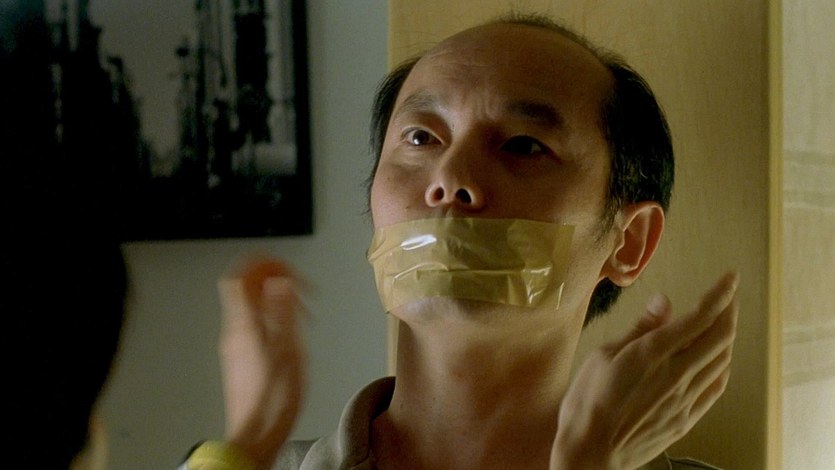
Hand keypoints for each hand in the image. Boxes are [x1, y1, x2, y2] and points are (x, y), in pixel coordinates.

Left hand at [218, 258, 306, 467]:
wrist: (256, 434)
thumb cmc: (273, 400)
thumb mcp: (288, 349)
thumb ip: (283, 312)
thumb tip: (281, 282)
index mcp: (244, 324)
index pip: (239, 276)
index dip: (261, 263)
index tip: (285, 266)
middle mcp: (234, 331)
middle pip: (244, 287)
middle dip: (273, 279)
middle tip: (299, 288)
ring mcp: (235, 344)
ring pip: (250, 305)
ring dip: (275, 299)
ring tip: (300, 311)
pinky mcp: (241, 357)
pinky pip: (253, 323)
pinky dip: (272, 316)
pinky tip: (290, 332)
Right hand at [550, 272, 738, 469]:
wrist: (592, 453)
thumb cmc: (588, 403)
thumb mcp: (603, 356)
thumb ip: (639, 330)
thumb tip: (663, 302)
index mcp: (651, 354)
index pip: (698, 317)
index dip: (719, 294)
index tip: (730, 278)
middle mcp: (675, 374)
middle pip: (719, 337)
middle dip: (728, 310)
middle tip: (729, 295)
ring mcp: (685, 398)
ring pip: (721, 360)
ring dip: (728, 336)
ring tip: (724, 321)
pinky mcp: (687, 418)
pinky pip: (716, 386)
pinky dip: (723, 365)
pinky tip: (720, 359)